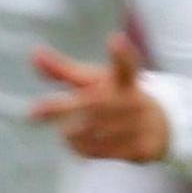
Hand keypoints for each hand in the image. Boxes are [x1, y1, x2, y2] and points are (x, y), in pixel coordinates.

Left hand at [28, 32, 171, 163]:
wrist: (158, 127)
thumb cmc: (114, 98)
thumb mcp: (90, 82)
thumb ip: (61, 70)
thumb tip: (33, 52)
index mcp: (123, 81)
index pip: (123, 66)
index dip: (119, 54)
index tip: (115, 39)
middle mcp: (135, 101)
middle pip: (92, 105)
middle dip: (63, 110)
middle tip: (37, 112)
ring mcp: (142, 125)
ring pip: (89, 133)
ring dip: (70, 133)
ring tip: (70, 128)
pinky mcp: (143, 148)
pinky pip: (100, 153)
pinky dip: (83, 150)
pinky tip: (85, 143)